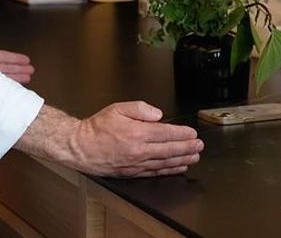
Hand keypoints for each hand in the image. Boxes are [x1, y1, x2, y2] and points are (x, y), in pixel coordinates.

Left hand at [0, 17, 34, 83]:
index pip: (0, 56)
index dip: (13, 58)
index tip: (25, 59)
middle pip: (4, 68)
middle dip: (18, 69)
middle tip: (30, 70)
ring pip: (2, 78)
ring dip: (15, 78)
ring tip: (28, 78)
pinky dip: (5, 88)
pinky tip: (14, 89)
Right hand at [70, 101, 202, 176]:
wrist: (81, 148)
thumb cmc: (97, 127)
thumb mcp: (117, 108)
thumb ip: (140, 109)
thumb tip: (158, 115)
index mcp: (137, 133)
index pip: (166, 133)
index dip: (182, 133)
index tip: (192, 133)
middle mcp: (140, 151)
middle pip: (170, 150)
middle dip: (187, 147)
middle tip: (200, 145)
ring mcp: (137, 164)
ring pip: (165, 163)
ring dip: (182, 160)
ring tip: (195, 156)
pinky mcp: (133, 173)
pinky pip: (155, 172)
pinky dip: (169, 170)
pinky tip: (178, 167)